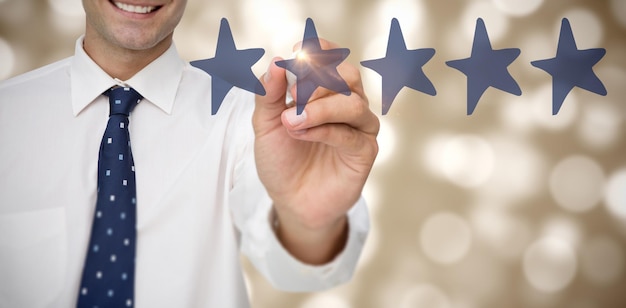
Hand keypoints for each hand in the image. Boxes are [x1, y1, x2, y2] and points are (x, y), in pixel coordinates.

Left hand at [253, 40, 378, 263]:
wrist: (290, 201)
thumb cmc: (282, 159)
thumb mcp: (265, 124)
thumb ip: (269, 94)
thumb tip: (277, 62)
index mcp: (326, 91)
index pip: (332, 59)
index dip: (318, 52)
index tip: (295, 54)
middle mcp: (348, 103)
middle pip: (348, 75)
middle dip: (318, 81)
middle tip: (292, 96)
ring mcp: (359, 127)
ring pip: (353, 103)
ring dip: (319, 108)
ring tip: (290, 121)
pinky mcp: (364, 152)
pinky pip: (351, 134)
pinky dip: (325, 130)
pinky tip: (301, 134)